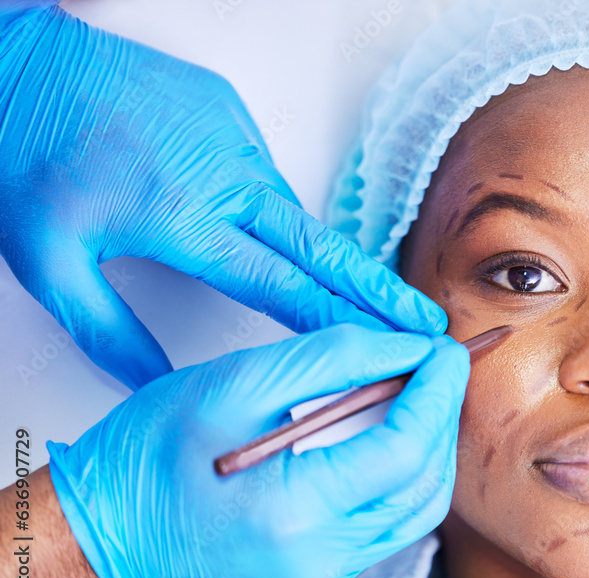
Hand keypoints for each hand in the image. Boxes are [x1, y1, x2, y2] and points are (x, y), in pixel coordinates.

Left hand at [0, 5, 444, 389]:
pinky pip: (268, 174)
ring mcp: (233, 138)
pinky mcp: (230, 113)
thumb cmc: (26, 151)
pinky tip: (275, 232)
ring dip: (327, 256)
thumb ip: (105, 331)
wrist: (18, 63)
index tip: (392, 344)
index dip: (346, 322)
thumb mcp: (46, 260)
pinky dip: (278, 211)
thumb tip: (154, 382)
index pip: (286, 286)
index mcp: (186, 218)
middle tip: (425, 320)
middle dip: (381, 291)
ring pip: (294, 213)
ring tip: (363, 296)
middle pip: (323, 248)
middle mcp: (225, 177)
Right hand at [45, 324, 469, 577]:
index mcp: (295, 511)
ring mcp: (323, 571)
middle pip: (424, 482)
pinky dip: (407, 474)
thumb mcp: (240, 382)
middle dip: (442, 416)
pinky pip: (391, 523)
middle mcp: (319, 555)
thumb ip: (335, 360)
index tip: (448, 350)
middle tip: (440, 364)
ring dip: (431, 446)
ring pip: (418, 508)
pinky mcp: (321, 569)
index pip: (405, 449)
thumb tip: (407, 348)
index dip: (437, 394)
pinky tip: (398, 433)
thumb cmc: (150, 451)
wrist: (107, 522)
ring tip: (424, 392)